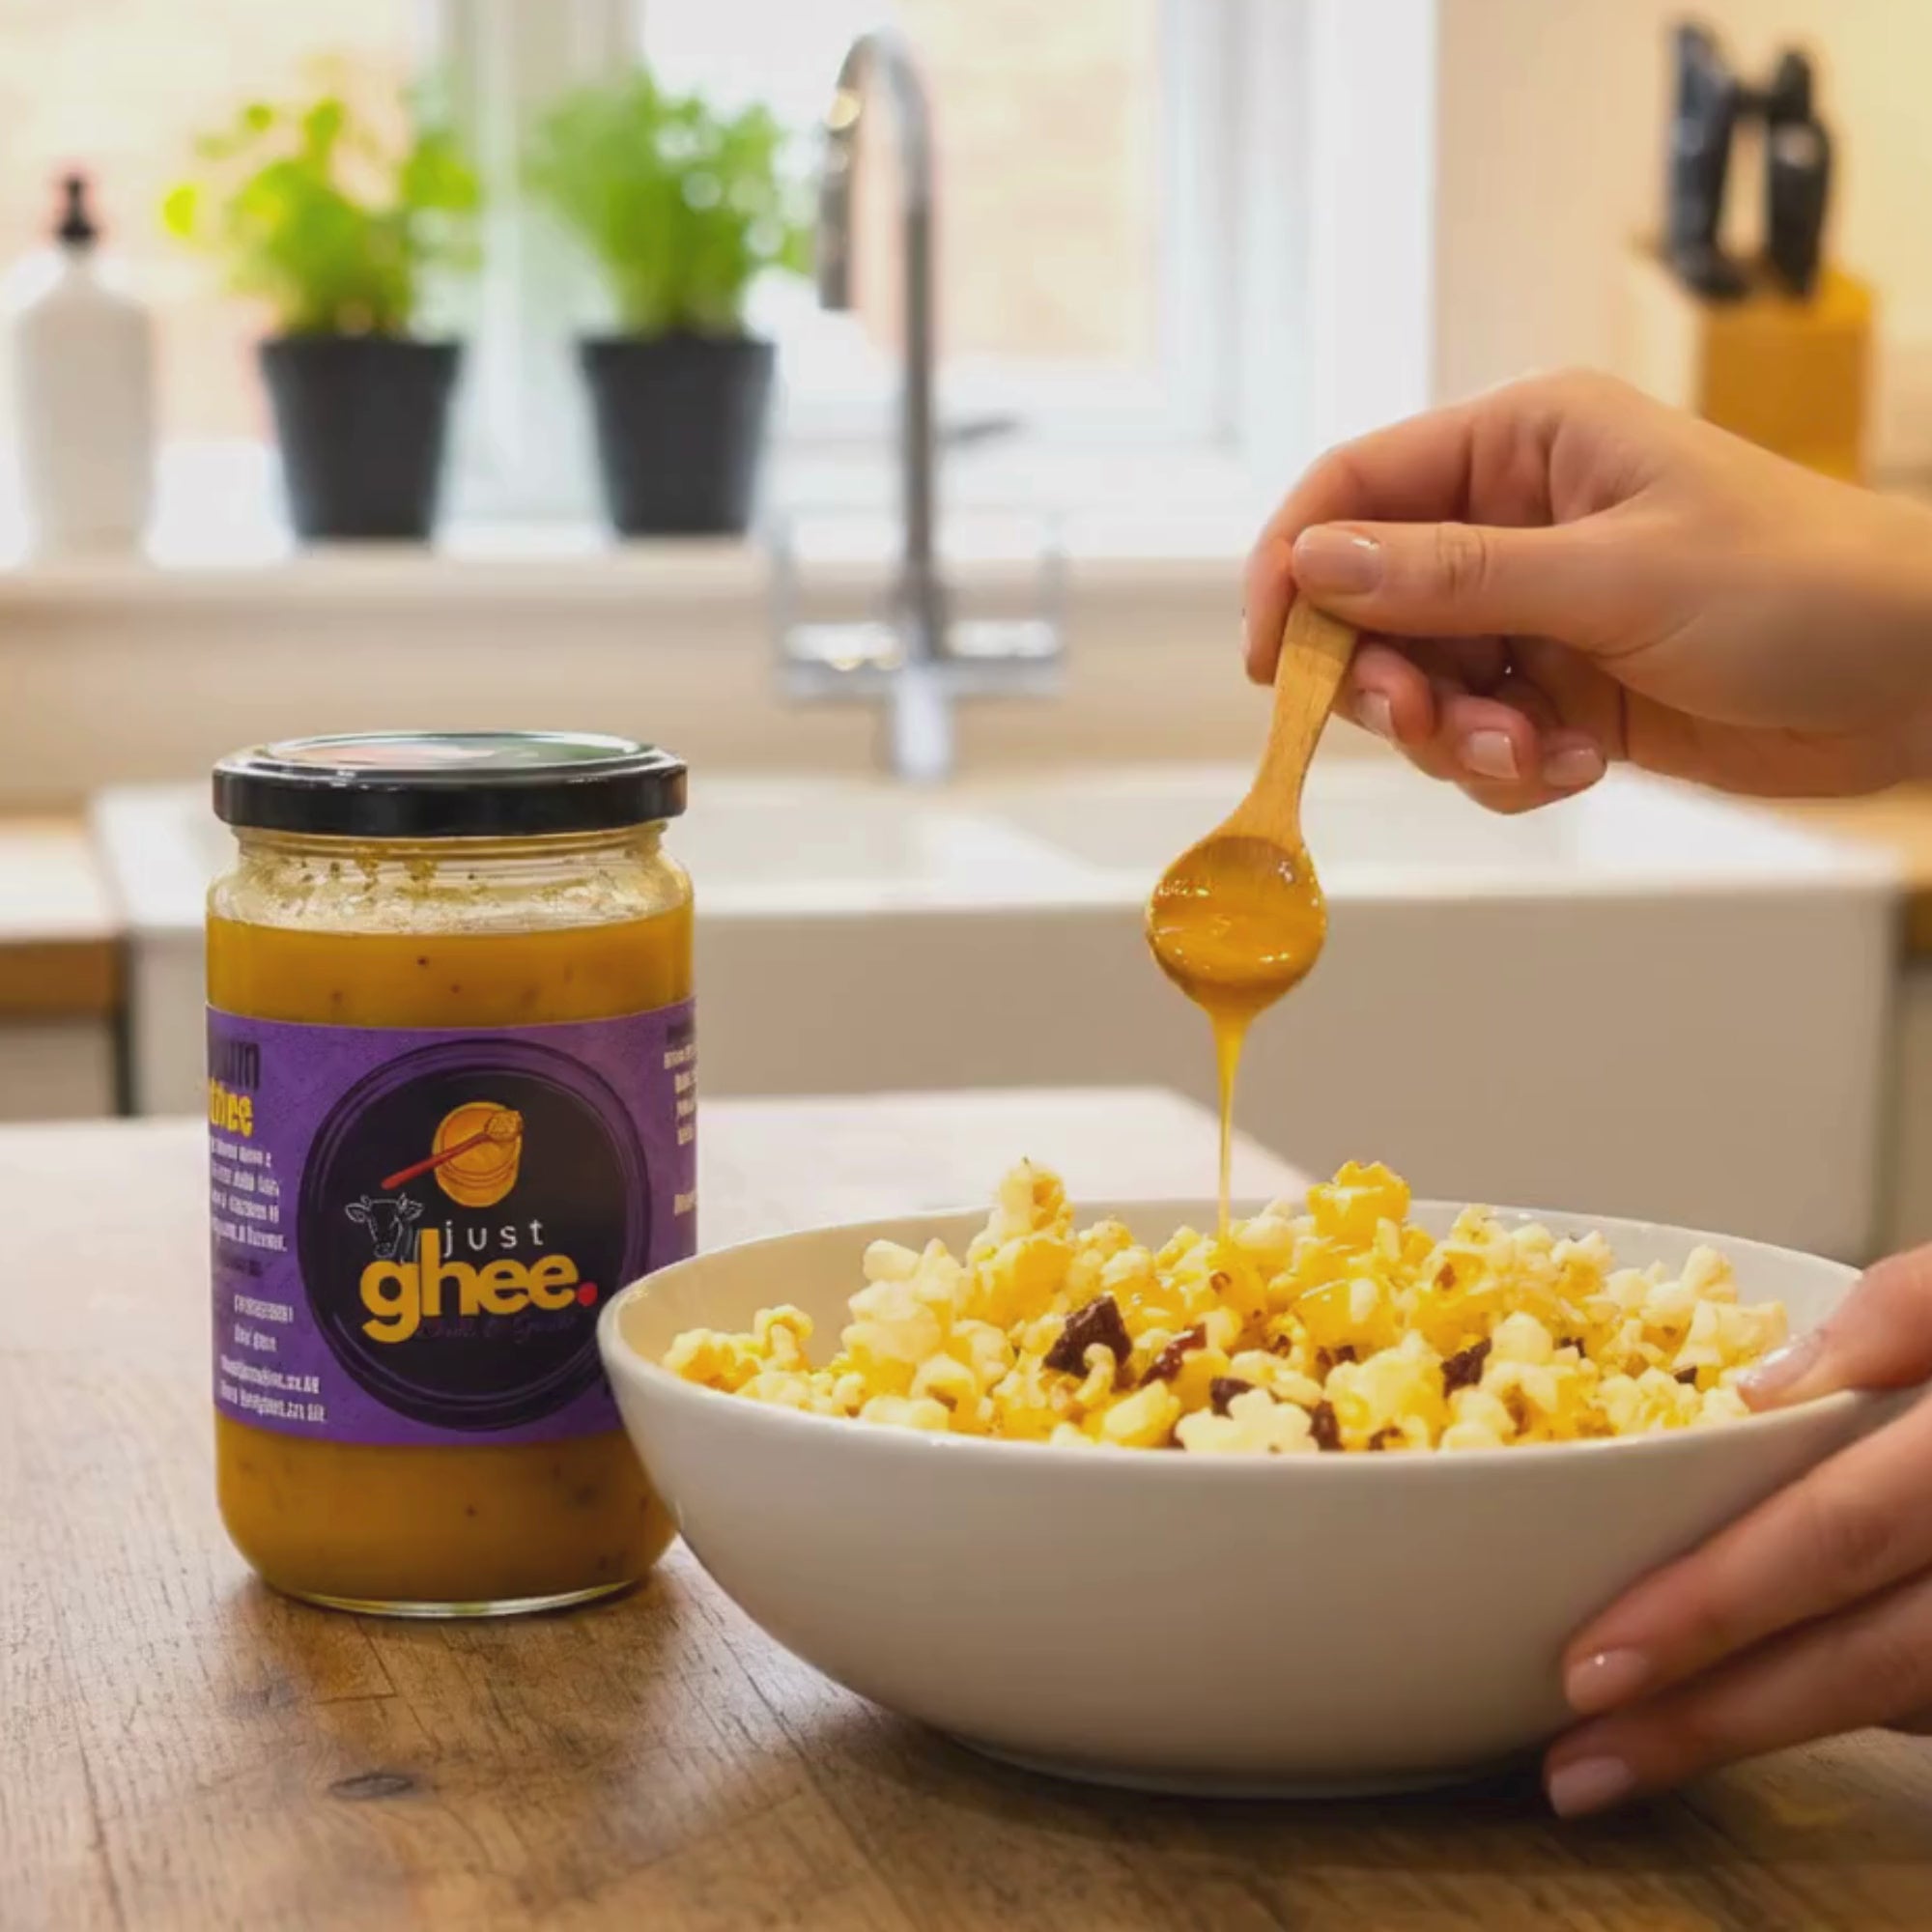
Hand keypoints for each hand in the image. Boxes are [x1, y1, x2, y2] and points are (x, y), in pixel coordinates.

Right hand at [1244, 370, 1931, 811]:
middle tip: (1428, 725)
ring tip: (1534, 754)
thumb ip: (1453, 578)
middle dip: (1388, 680)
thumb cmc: (1797, 589)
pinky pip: (1481, 737)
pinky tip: (1575, 766)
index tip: (1276, 660)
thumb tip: (1314, 566)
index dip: (1295, 568)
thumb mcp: (1613, 578)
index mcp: (1524, 446)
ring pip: (1423, 684)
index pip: (1357, 489)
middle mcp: (1516, 522)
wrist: (1920, 681)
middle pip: (1372, 604)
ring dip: (1458, 737)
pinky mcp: (1563, 691)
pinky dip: (1509, 767)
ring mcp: (1538, 612)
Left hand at [1543, 1248, 1931, 1815]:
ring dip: (1764, 1730)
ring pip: (1899, 1695)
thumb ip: (1897, 1316)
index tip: (1597, 1658)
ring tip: (1633, 1753)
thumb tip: (1760, 1395)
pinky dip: (1852, 1706)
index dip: (1717, 1604)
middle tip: (1584, 1750)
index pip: (1839, 1533)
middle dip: (1715, 1713)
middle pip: (1865, 1657)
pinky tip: (1748, 1705)